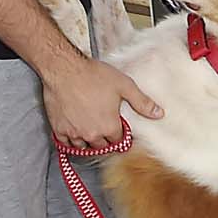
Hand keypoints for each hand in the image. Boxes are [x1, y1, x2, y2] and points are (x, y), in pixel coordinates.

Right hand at [45, 52, 163, 152]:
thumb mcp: (124, 86)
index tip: (118, 127)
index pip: (118, 140)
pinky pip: (65, 143)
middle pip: (101, 146)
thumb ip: (142, 102)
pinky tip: (74, 131)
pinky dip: (70, 140)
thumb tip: (158, 113)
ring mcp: (74, 133)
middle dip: (105, 138)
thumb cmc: (93, 75)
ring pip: (83, 146)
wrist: (65, 70)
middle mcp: (92, 134)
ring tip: (90, 128)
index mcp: (109, 127)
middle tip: (104, 126)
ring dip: (88, 141)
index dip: (119, 133)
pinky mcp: (58, 129)